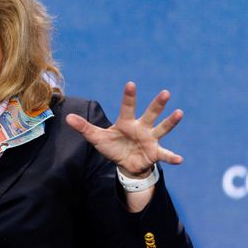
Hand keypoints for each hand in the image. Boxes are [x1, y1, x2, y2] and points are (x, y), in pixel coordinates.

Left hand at [65, 82, 182, 174]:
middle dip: (157, 104)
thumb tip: (67, 118)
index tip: (130, 84)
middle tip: (165, 93)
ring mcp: (150, 139)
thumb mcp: (97, 138)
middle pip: (150, 113)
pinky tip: (180, 160)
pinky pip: (165, 154)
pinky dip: (172, 157)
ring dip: (170, 122)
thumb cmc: (112, 146)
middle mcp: (141, 127)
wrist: (125, 163)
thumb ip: (84, 128)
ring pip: (161, 128)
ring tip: (179, 113)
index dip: (129, 96)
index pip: (127, 107)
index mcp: (126, 122)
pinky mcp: (154, 152)